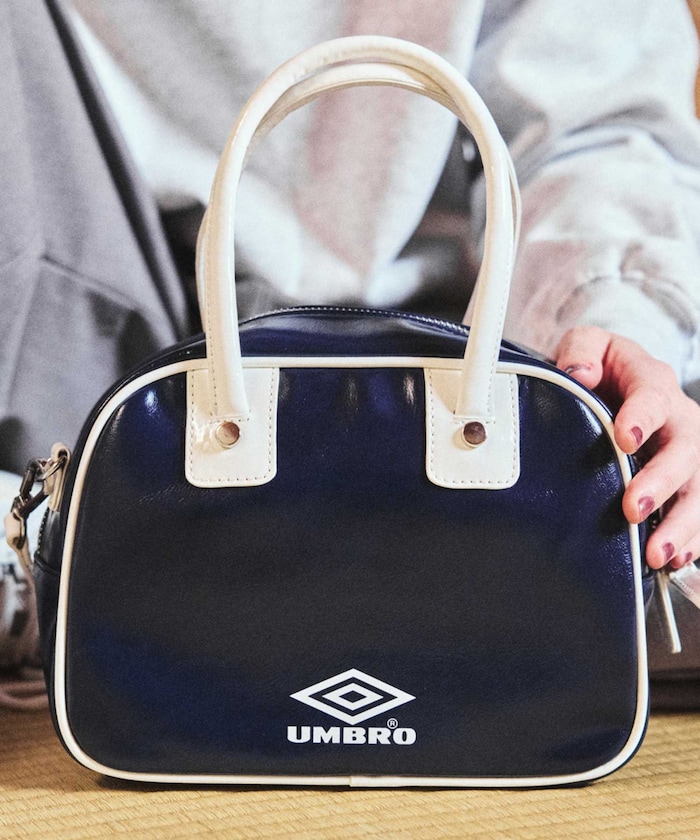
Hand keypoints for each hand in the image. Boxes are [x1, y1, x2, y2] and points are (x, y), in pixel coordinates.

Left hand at [555, 326, 699, 569]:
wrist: (617, 381)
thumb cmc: (599, 365)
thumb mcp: (587, 344)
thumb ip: (580, 351)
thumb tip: (577, 374)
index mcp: (652, 380)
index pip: (652, 396)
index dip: (641, 417)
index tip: (624, 438)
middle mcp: (680, 417)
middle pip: (684, 450)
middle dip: (661, 482)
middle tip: (633, 508)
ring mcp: (690, 452)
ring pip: (699, 488)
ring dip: (681, 523)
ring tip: (657, 553)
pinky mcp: (690, 479)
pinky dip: (693, 538)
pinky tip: (675, 559)